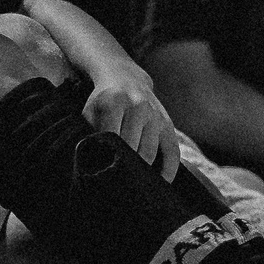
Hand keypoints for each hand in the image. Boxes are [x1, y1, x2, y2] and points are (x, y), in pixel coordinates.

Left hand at [81, 60, 182, 179]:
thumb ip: (90, 134)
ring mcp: (155, 115)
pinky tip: (162, 182)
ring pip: (149, 152)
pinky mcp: (167, 122)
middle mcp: (138, 107)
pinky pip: (173, 150)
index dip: (108, 160)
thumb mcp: (90, 111)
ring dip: (141, 171)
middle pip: (132, 148)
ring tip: (133, 186)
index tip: (104, 177)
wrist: (125, 76)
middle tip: (117, 186)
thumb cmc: (103, 101)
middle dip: (124, 169)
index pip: (112, 139)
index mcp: (115, 103)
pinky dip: (169, 169)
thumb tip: (92, 164)